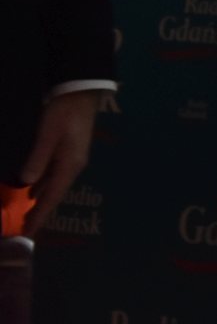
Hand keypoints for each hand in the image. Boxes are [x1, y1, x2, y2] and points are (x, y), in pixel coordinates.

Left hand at [18, 91, 100, 237]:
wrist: (82, 92)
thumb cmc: (64, 113)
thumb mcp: (48, 135)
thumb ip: (38, 159)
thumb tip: (27, 183)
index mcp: (70, 165)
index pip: (52, 197)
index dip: (40, 215)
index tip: (28, 233)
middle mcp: (73, 166)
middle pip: (55, 195)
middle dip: (41, 212)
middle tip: (25, 230)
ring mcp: (73, 159)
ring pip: (55, 186)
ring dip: (41, 201)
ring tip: (28, 215)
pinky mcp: (69, 152)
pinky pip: (54, 176)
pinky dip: (43, 187)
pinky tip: (33, 191)